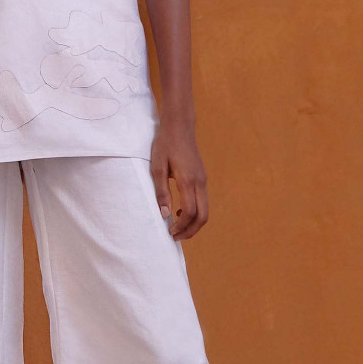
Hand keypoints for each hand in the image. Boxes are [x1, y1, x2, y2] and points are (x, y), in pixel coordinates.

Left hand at [148, 118, 208, 239]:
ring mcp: (203, 180)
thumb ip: (161, 191)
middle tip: (175, 237)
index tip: (169, 231)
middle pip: (203, 216)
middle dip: (191, 231)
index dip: (181, 225)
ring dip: (193, 223)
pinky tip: (179, 211)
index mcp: (188, 180)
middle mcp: (200, 182)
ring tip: (177, 228)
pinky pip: (203, 201)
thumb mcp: (157, 167)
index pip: (189, 211)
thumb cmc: (165, 144)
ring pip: (205, 210)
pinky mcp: (202, 178)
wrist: (179, 126)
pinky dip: (195, 213)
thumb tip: (164, 214)